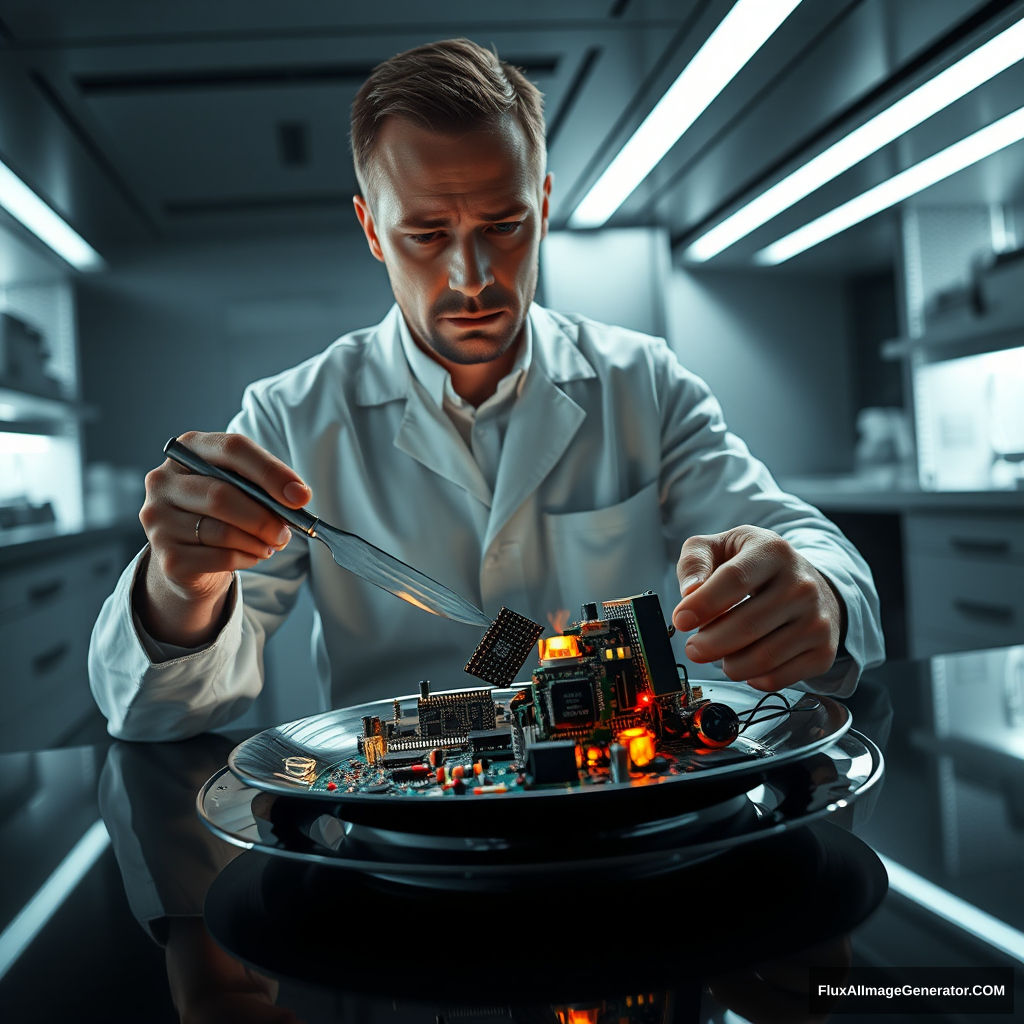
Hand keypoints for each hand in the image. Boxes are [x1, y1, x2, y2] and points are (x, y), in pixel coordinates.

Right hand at [137, 431, 309, 646]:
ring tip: (271, 544)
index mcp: (189, 450)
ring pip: (222, 531)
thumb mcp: (242, 489)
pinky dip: (245, 558)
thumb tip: (297, 496)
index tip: (300, 495)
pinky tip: (251, 556)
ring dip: (258, 541)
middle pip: (222, 494)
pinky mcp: (166, 556)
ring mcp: (158, 519)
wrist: (188, 559)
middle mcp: (163, 481)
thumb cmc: (222, 514)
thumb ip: (266, 487)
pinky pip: (218, 558)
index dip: (270, 472)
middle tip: (285, 532)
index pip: (232, 449)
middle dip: (264, 516)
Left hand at [672, 525, 844, 690]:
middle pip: (747, 625)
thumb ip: (696, 561)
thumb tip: (689, 593)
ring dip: (727, 663)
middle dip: (709, 643)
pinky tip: (743, 662)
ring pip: (761, 658)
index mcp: (773, 551)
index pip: (735, 579)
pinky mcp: (824, 651)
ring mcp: (817, 620)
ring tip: (716, 653)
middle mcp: (802, 585)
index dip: (703, 604)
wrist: (807, 583)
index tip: (680, 620)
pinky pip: (776, 678)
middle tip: (693, 648)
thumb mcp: (721, 546)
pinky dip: (750, 677)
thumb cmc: (753, 566)